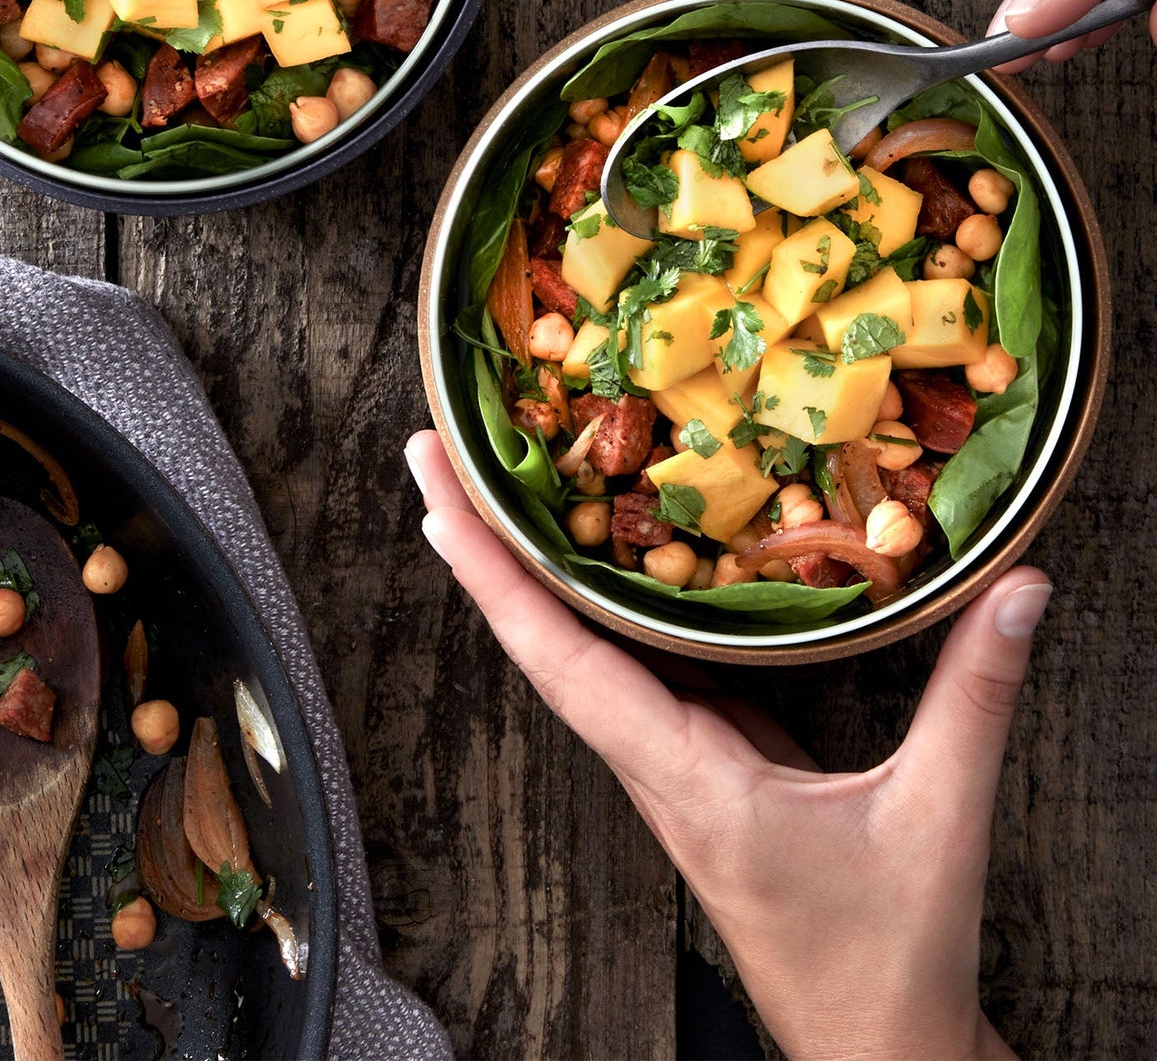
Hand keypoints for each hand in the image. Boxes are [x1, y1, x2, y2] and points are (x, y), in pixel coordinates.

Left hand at [406, 429, 1049, 1060]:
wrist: (875, 1046)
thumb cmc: (888, 954)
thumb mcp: (938, 816)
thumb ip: (972, 695)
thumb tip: (1018, 583)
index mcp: (686, 778)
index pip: (566, 662)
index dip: (498, 578)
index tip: (439, 501)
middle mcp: (654, 763)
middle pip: (545, 642)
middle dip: (483, 545)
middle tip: (433, 451)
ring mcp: (670, 763)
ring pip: (578, 653)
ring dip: (526, 570)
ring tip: (490, 479)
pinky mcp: (700, 762)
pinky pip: (633, 666)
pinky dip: (599, 603)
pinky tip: (600, 554)